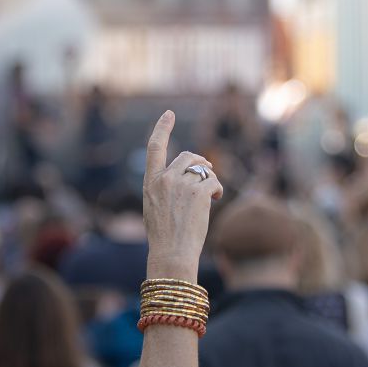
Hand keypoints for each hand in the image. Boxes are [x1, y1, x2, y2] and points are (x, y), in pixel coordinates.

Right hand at [143, 111, 223, 281]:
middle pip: (187, 157)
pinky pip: (213, 181)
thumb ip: (164, 187)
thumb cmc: (163, 235)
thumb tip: (186, 175)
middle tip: (208, 172)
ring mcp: (182, 185)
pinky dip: (217, 189)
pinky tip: (215, 199)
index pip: (154, 147)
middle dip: (199, 163)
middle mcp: (165, 179)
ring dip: (209, 177)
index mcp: (150, 182)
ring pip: (202, 168)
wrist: (172, 253)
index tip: (168, 114)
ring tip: (210, 194)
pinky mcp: (199, 192)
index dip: (162, 128)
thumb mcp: (154, 207)